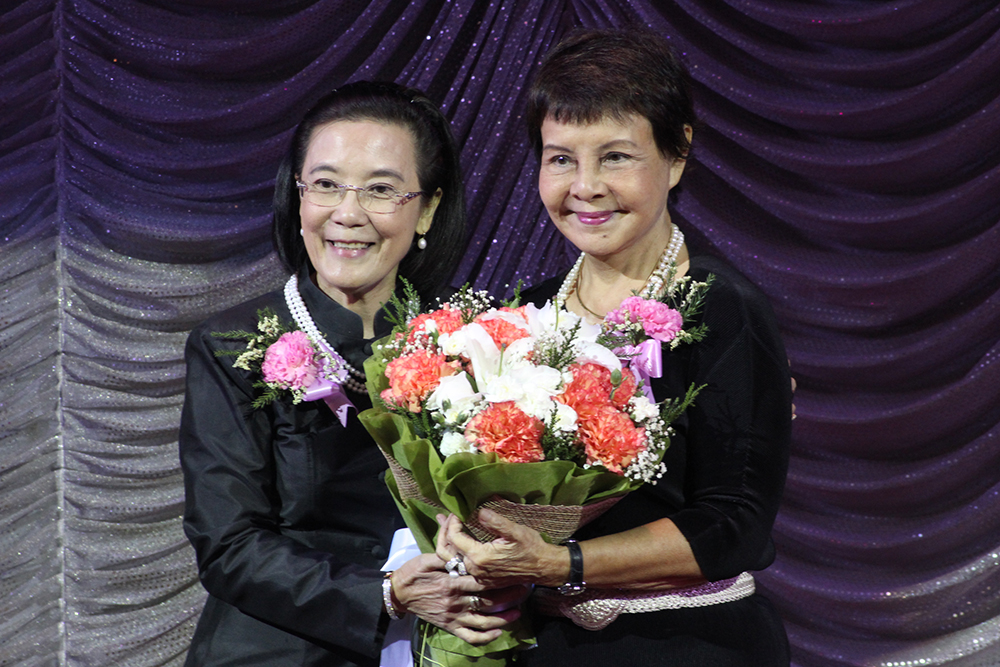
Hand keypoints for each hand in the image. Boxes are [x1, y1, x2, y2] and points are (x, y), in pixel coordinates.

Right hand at [390, 552, 522, 644]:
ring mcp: (453, 617)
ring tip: (519, 612)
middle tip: (525, 591)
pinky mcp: (450, 627)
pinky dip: (485, 637)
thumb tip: (462, 546)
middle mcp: (455, 603)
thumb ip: (446, 555)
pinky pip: (470, 637)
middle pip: (488, 601)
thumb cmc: (413, 573)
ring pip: (483, 622)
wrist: (398, 594)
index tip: (515, 574)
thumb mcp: (427, 558)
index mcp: (451, 583)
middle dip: (509, 597)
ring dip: (503, 619)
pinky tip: (498, 632)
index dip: (500, 579)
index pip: (481, 581)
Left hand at [436, 510, 566, 588]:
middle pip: (447, 550)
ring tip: (444, 526)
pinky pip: (461, 565)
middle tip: (444, 517)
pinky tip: (458, 540)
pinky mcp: (482, 578)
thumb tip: (479, 512)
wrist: (542, 567)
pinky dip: (456, 551)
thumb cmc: (531, 548)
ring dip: (447, 541)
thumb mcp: (514, 531)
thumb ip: (495, 521)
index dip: (452, 522)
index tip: (456, 511)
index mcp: (480, 557)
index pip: (454, 537)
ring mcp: (477, 576)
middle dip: (444, 531)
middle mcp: (475, 569)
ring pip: (452, 559)